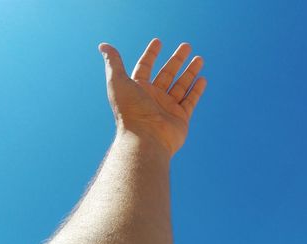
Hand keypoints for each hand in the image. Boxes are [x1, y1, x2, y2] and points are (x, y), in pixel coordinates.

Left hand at [98, 38, 206, 156]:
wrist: (145, 139)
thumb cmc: (130, 111)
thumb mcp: (118, 82)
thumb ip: (114, 63)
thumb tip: (103, 46)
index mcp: (138, 89)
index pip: (145, 67)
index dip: (151, 54)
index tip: (158, 41)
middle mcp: (153, 98)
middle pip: (167, 74)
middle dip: (177, 60)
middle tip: (187, 46)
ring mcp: (167, 108)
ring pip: (181, 85)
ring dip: (190, 72)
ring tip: (200, 58)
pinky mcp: (180, 119)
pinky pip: (190, 101)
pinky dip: (196, 90)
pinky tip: (203, 79)